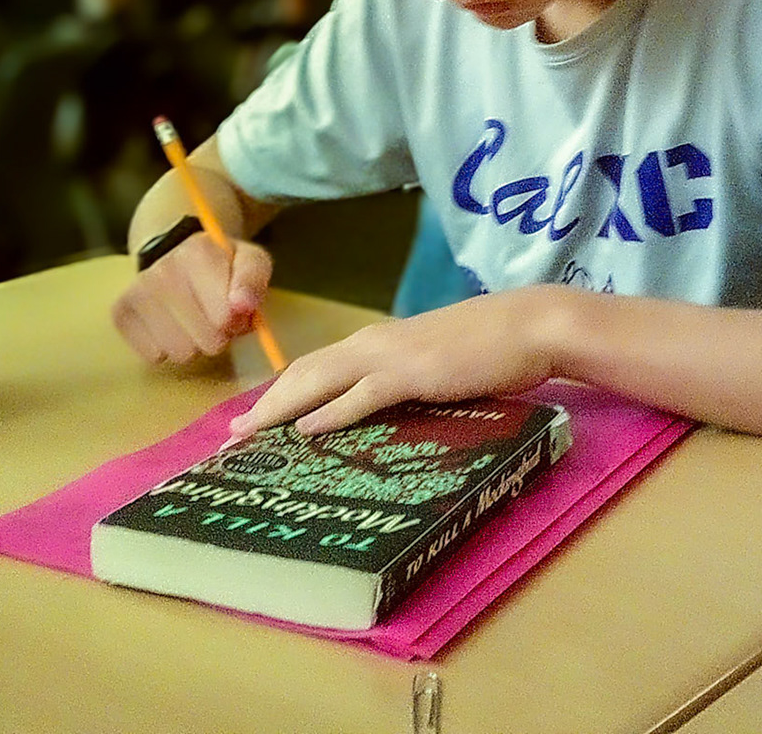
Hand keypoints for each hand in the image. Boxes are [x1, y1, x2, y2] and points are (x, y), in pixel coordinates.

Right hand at [112, 233, 272, 364]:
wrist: (177, 257)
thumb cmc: (221, 267)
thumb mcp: (250, 262)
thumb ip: (252, 280)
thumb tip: (242, 306)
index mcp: (199, 252)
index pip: (225, 317)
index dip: (235, 321)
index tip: (233, 311)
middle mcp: (163, 269)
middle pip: (205, 340)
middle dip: (217, 336)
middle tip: (214, 320)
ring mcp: (138, 291)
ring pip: (179, 352)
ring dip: (192, 346)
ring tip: (193, 324)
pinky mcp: (120, 312)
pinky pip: (152, 356)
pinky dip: (165, 350)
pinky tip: (170, 329)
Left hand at [229, 287, 572, 440]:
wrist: (530, 325)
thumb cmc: (488, 346)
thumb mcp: (434, 363)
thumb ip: (403, 379)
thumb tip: (380, 408)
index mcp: (378, 341)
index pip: (316, 366)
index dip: (280, 392)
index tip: (252, 418)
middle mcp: (374, 343)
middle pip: (304, 372)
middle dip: (265, 403)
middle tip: (231, 435)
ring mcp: (393, 356)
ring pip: (321, 379)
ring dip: (281, 408)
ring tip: (250, 433)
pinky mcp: (415, 373)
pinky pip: (363, 395)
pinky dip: (331, 412)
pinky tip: (306, 429)